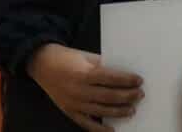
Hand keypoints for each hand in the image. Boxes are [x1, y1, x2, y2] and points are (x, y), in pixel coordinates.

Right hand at [27, 43, 143, 130]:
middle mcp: (79, 90)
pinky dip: (99, 128)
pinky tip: (112, 129)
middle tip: (140, 95)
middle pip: (108, 96)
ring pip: (100, 110)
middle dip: (127, 96)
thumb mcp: (85, 57)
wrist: (42, 65)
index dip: (126, 80)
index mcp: (84, 74)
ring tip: (131, 110)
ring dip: (118, 111)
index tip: (139, 80)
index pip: (110, 78)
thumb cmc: (66, 57)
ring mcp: (73, 103)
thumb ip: (102, 65)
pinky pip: (86, 123)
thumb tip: (122, 73)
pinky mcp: (69, 111)